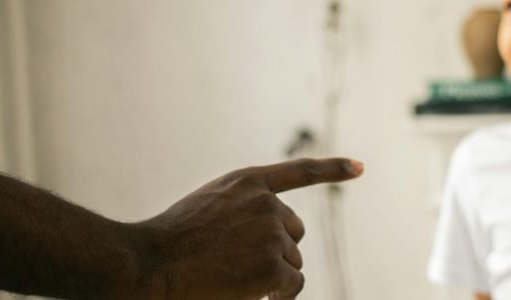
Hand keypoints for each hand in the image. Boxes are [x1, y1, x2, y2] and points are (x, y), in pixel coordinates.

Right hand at [131, 158, 363, 298]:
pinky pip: (292, 285)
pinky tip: (256, 298)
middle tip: (242, 266)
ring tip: (235, 279)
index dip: (334, 169)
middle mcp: (265, 202)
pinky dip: (279, 296)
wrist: (149, 264)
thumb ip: (244, 208)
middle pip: (294, 232)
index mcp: (247, 181)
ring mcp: (269, 233)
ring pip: (292, 262)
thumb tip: (284, 238)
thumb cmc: (170, 240)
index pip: (300, 172)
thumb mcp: (209, 205)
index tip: (362, 166)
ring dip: (273, 276)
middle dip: (277, 251)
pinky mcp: (271, 265)